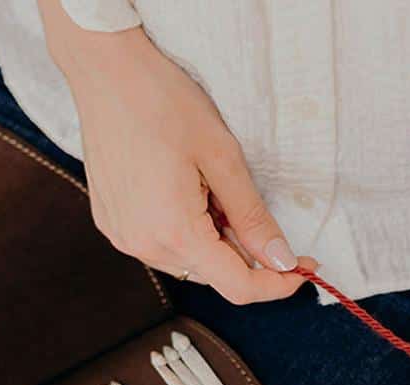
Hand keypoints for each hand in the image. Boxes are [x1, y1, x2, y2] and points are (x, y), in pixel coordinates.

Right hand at [39, 4, 313, 303]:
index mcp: (173, 232)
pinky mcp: (112, 224)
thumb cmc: (164, 103)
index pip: (238, 286)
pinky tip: (186, 190)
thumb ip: (253, 217)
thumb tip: (281, 260)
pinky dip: (186, 231)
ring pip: (189, 262)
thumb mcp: (223, 158)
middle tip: (251, 204)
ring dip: (213, 241)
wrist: (106, 73)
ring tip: (209, 188)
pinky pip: (162, 245)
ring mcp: (123, 237)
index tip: (303, 266)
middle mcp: (143, 245)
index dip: (277, 283)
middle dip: (244, 253)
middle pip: (214, 275)